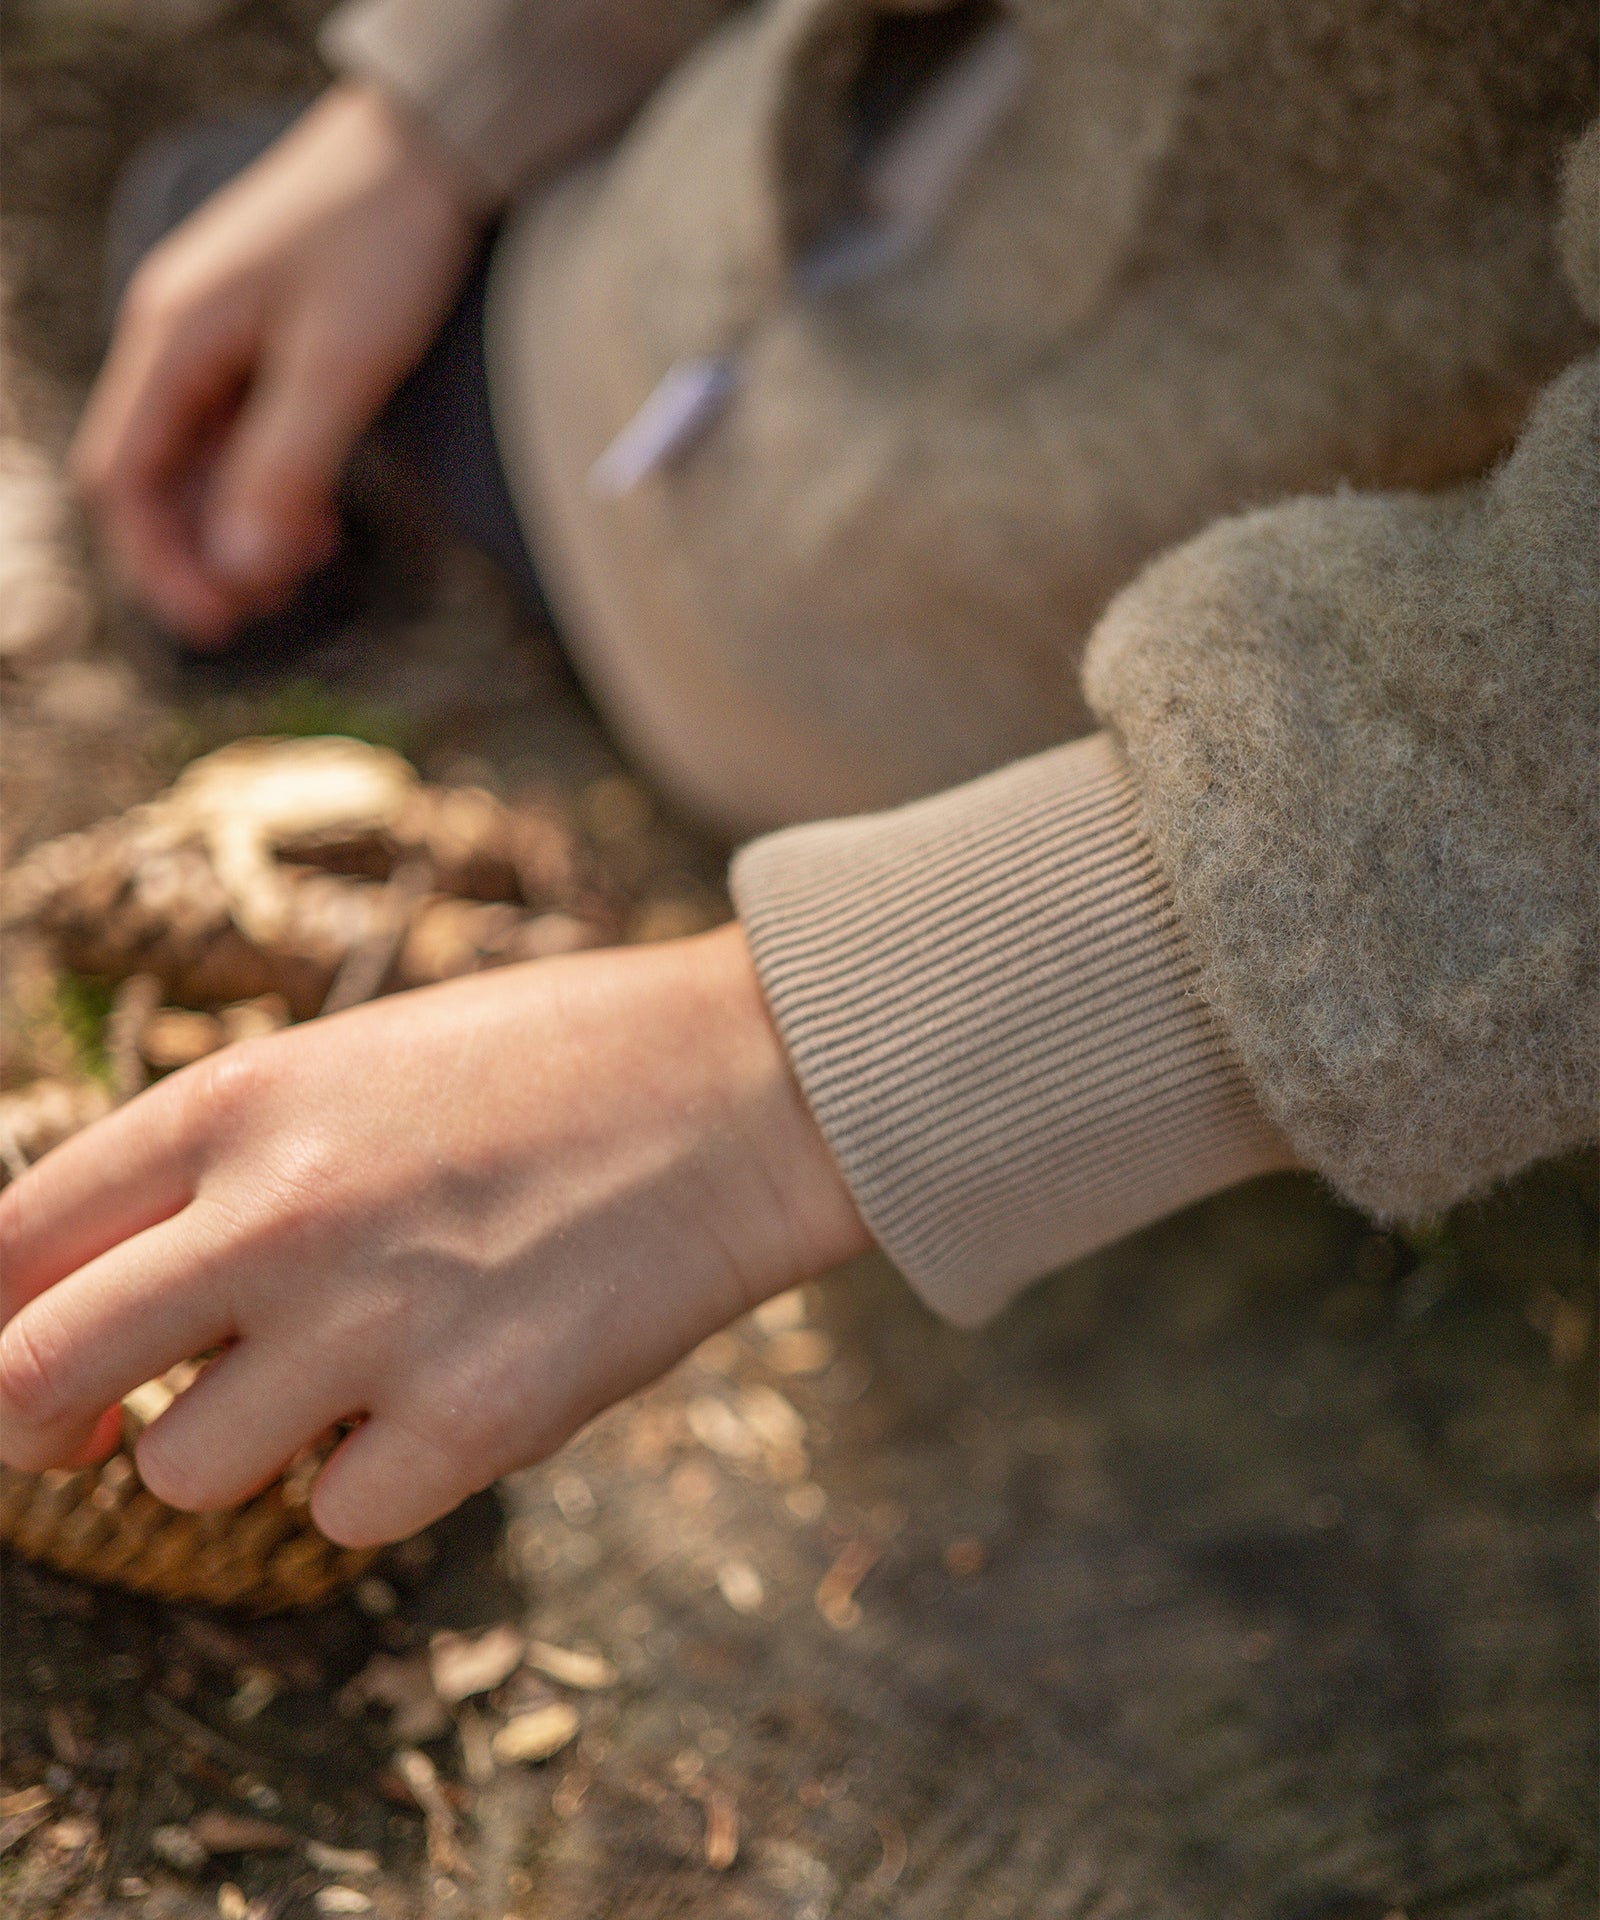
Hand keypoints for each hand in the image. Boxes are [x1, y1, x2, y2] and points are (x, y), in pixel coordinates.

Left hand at [0, 927, 869, 1545]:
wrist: (745, 1086)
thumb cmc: (549, 1064)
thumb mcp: (352, 1066)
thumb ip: (217, 1170)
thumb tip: (107, 1303)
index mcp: (237, 1104)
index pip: (6, 1245)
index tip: (26, 1368)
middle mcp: (280, 1215)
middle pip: (32, 1374)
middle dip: (34, 1427)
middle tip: (78, 1439)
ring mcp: (375, 1322)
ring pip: (178, 1472)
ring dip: (241, 1447)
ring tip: (343, 1381)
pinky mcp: (476, 1420)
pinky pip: (336, 1516)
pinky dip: (377, 1478)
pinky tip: (450, 1397)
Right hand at [72, 83, 481, 642]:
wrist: (430, 150)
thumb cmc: (383, 240)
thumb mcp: (339, 367)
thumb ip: (283, 469)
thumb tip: (238, 569)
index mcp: (172, 341)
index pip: (124, 480)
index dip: (159, 563)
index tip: (218, 624)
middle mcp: (178, 341)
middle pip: (155, 479)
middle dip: (202, 553)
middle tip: (269, 607)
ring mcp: (217, 339)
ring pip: (201, 462)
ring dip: (239, 528)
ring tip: (302, 571)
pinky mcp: (263, 340)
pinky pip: (241, 434)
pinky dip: (269, 489)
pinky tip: (315, 527)